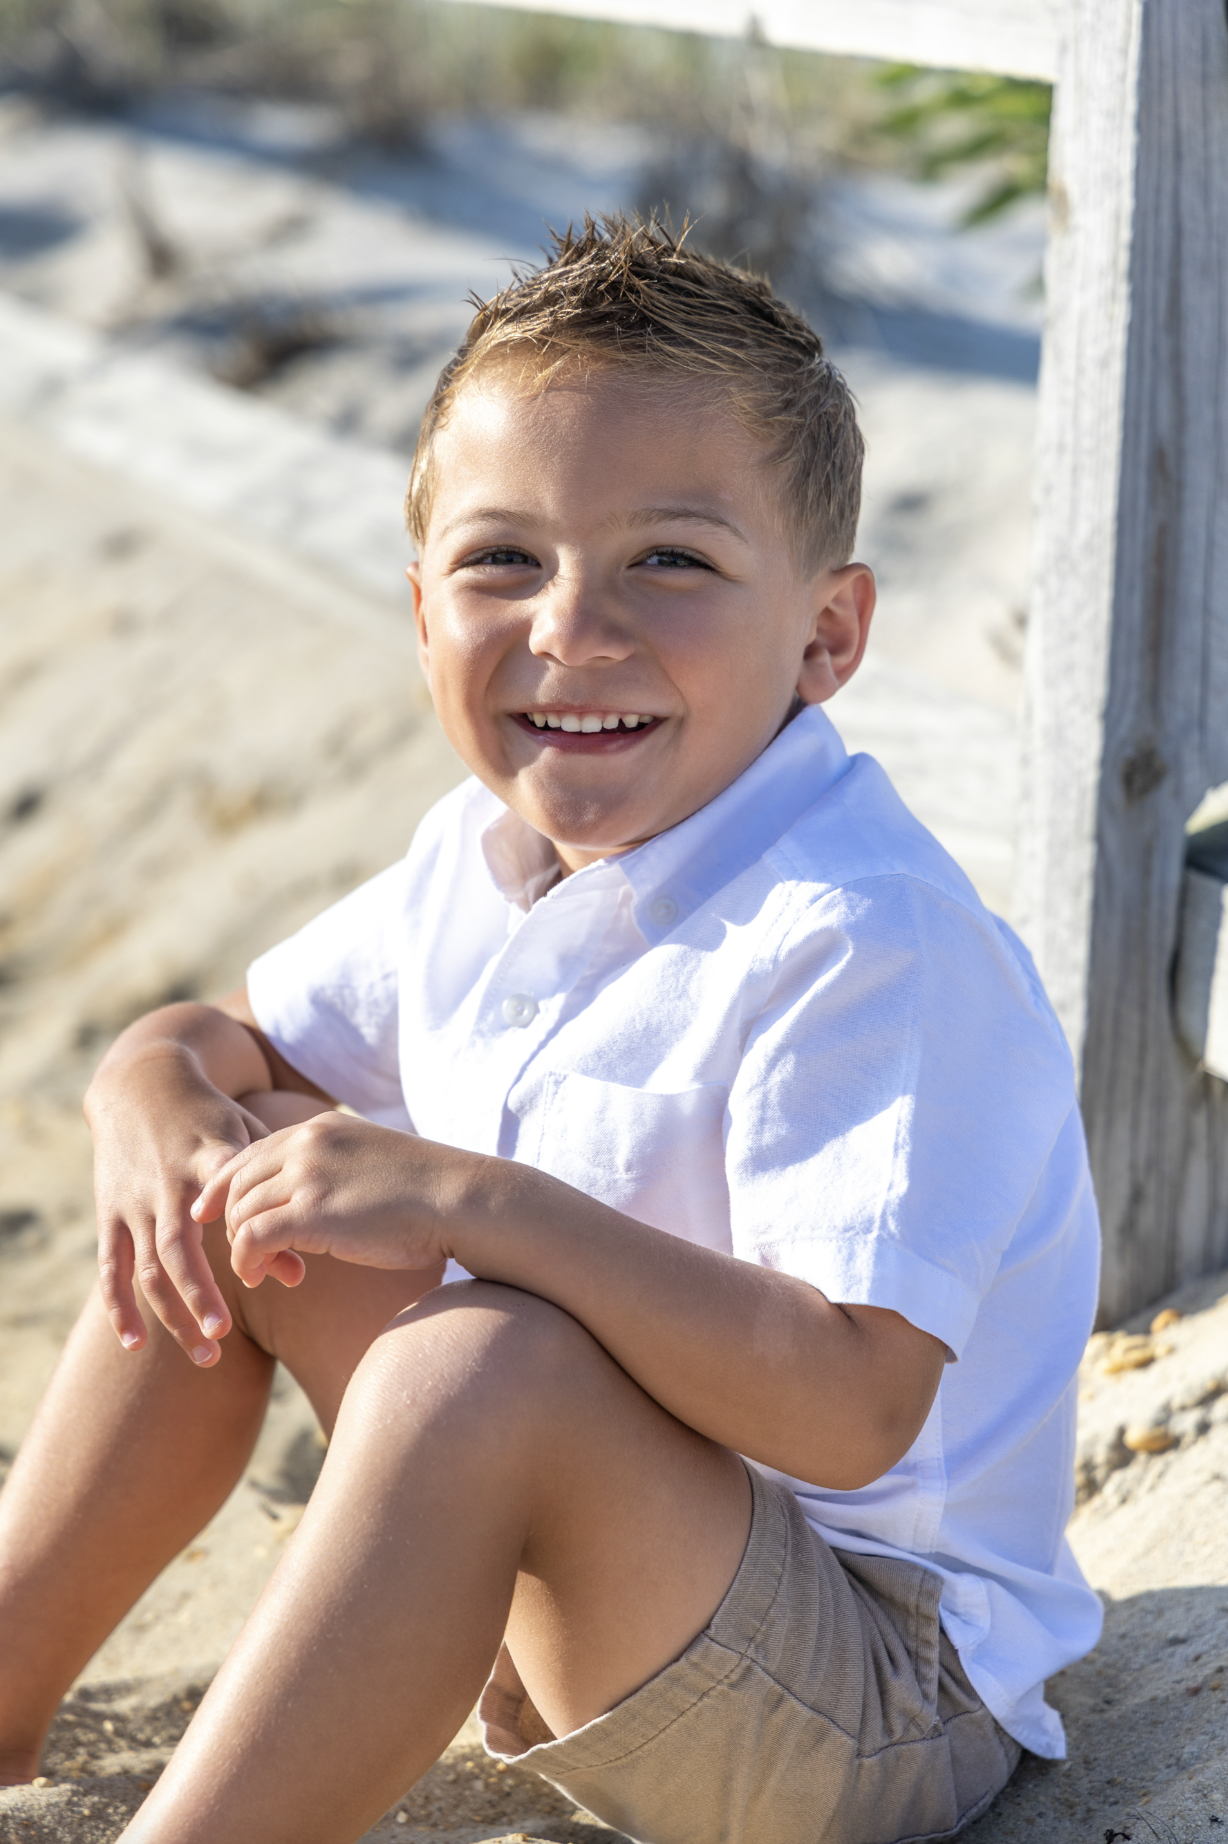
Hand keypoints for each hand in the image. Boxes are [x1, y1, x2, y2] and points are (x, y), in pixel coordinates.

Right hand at [88, 1044, 271, 1363]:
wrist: (143, 1082)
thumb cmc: (212, 1118)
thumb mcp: (250, 1138)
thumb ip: (276, 1198)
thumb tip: (298, 1274)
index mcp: (210, 1157)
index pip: (228, 1198)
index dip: (243, 1229)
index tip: (265, 1269)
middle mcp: (168, 1183)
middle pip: (178, 1247)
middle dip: (200, 1294)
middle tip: (224, 1337)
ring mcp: (134, 1201)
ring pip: (146, 1266)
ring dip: (171, 1313)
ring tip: (206, 1354)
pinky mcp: (109, 1212)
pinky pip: (108, 1266)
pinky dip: (117, 1305)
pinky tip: (134, 1343)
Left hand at [192, 1113, 453, 1288]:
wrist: (459, 1198)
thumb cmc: (428, 1189)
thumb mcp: (371, 1160)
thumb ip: (336, 1168)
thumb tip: (319, 1198)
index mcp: (320, 1128)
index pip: (251, 1152)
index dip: (225, 1184)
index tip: (212, 1210)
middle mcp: (306, 1144)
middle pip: (237, 1181)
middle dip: (229, 1219)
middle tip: (241, 1251)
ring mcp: (307, 1176)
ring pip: (240, 1212)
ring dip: (240, 1246)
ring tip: (256, 1270)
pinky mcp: (310, 1213)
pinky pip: (251, 1238)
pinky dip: (245, 1261)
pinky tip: (258, 1276)